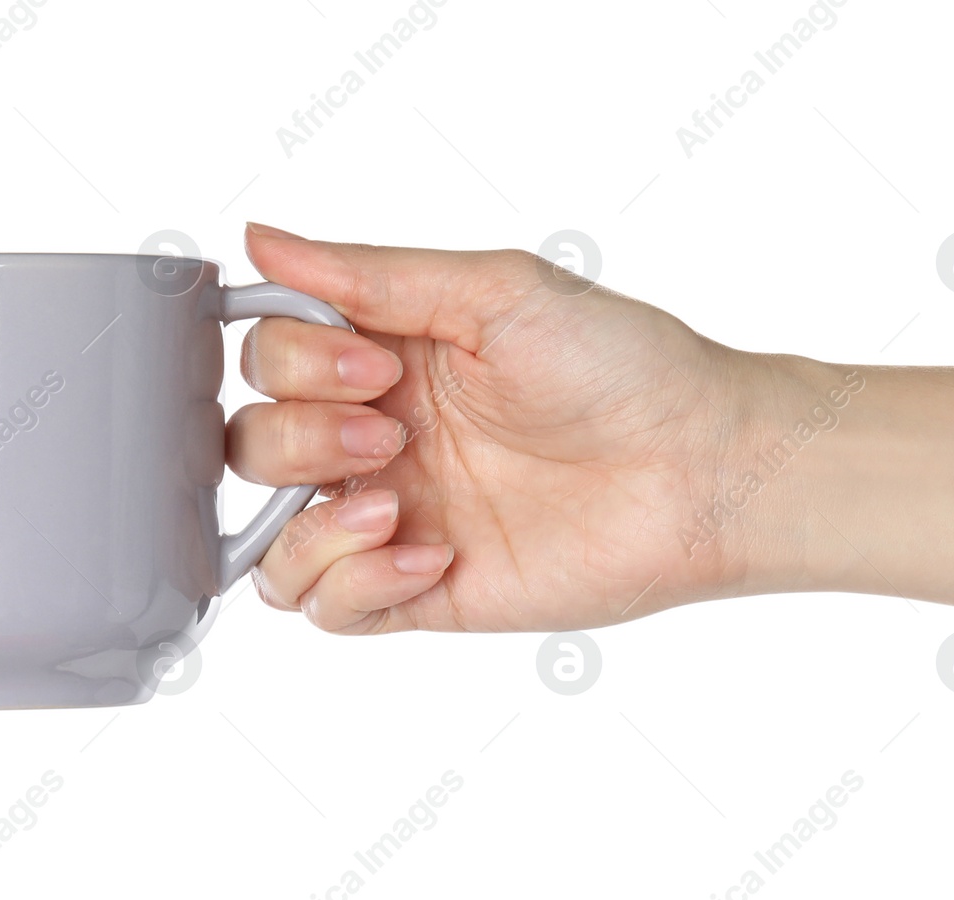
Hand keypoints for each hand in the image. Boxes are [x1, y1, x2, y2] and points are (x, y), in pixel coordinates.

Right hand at [229, 223, 776, 633]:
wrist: (701, 467)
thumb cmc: (620, 366)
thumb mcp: (494, 292)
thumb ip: (369, 273)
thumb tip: (257, 237)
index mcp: (386, 355)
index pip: (268, 358)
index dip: (295, 362)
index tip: (376, 364)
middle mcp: (377, 435)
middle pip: (252, 446)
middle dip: (301, 438)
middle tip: (391, 434)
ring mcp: (394, 517)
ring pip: (269, 540)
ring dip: (308, 520)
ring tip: (392, 504)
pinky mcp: (421, 591)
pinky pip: (327, 608)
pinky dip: (352, 582)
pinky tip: (429, 555)